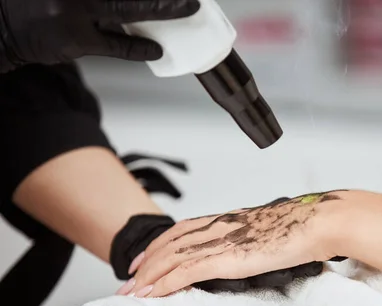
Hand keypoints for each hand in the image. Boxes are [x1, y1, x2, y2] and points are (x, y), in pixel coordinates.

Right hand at [0, 0, 199, 71]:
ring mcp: (71, 10)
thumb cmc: (39, 1)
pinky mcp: (73, 39)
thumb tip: (146, 1)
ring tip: (187, 8)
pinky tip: (156, 49)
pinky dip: (137, 47)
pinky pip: (114, 44)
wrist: (3, 25)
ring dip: (162, 9)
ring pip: (126, 7)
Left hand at [126, 191, 347, 297]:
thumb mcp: (269, 228)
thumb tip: (252, 249)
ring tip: (132, 293)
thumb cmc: (300, 225)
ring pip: (171, 257)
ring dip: (148, 276)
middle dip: (145, 264)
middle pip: (169, 243)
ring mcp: (220, 241)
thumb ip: (252, 237)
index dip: (160, 245)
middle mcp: (218, 227)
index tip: (146, 259)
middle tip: (129, 281)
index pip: (182, 230)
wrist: (314, 221)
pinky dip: (165, 282)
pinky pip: (185, 271)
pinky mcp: (226, 257)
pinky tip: (153, 293)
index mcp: (228, 220)